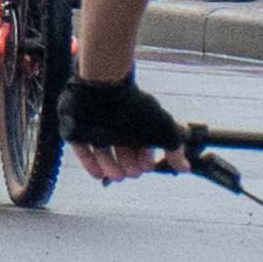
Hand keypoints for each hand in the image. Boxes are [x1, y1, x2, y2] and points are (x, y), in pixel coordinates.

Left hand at [65, 75, 183, 176]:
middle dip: (129, 166)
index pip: (141, 151)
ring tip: (116, 172)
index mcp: (136, 126)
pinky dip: (92, 165)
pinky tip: (100, 173)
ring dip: (111, 168)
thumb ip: (175, 149)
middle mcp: (117, 128)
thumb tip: (185, 167)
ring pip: (103, 157)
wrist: (103, 87)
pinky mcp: (77, 130)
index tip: (146, 162)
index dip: (145, 160)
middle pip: (123, 157)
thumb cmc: (137, 109)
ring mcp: (96, 130)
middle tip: (130, 167)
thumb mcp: (164, 129)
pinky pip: (83, 153)